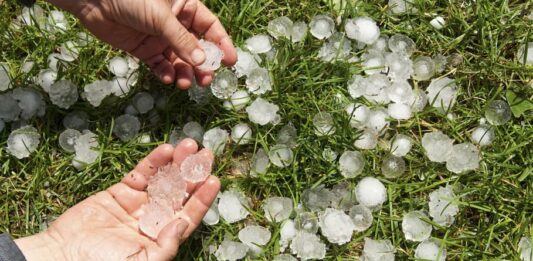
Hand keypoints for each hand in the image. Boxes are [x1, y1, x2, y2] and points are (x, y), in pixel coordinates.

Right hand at [15, 139, 219, 260]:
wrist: (64, 256)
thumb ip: (166, 245)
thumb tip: (183, 223)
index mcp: (161, 237)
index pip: (188, 215)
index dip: (202, 198)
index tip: (214, 180)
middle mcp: (153, 219)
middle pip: (179, 193)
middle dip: (194, 174)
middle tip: (206, 155)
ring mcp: (137, 204)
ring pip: (163, 179)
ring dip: (177, 163)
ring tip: (190, 146)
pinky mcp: (120, 192)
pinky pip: (141, 174)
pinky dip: (153, 162)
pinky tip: (166, 150)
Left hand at [48, 0, 236, 88]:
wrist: (93, 1)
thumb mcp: (160, 17)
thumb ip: (181, 40)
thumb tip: (201, 62)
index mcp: (185, 8)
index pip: (210, 27)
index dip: (221, 44)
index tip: (230, 61)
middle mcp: (175, 24)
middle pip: (196, 48)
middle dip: (202, 65)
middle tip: (206, 79)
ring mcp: (160, 38)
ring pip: (180, 60)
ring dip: (185, 73)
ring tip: (185, 84)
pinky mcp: (144, 50)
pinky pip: (160, 66)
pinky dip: (166, 74)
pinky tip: (169, 79)